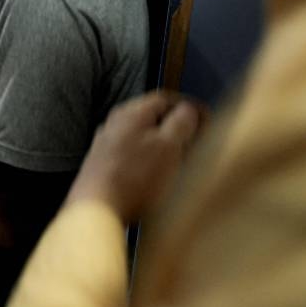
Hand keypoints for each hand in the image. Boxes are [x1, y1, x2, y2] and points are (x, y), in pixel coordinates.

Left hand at [67, 92, 202, 223]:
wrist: (97, 208)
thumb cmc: (136, 176)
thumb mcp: (169, 146)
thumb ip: (181, 123)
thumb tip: (188, 109)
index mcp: (131, 112)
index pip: (165, 98)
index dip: (189, 106)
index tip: (208, 120)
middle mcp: (115, 122)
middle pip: (153, 116)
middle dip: (178, 125)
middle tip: (198, 140)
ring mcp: (106, 143)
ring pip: (143, 135)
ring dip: (164, 143)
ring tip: (182, 159)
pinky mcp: (103, 164)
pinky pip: (133, 152)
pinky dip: (150, 157)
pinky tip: (158, 174)